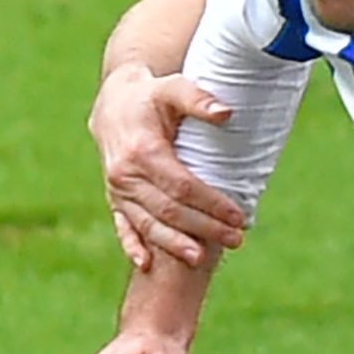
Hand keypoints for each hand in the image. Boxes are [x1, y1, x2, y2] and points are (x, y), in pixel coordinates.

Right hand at [93, 64, 248, 270]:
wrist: (114, 104)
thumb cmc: (152, 96)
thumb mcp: (173, 87)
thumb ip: (198, 98)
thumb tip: (226, 113)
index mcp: (141, 150)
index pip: (182, 185)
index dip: (211, 203)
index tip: (239, 215)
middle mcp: (125, 174)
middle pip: (169, 210)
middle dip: (204, 228)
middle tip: (236, 240)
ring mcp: (118, 189)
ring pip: (148, 224)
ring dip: (175, 244)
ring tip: (203, 259)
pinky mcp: (115, 199)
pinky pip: (122, 226)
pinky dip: (132, 246)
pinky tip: (146, 265)